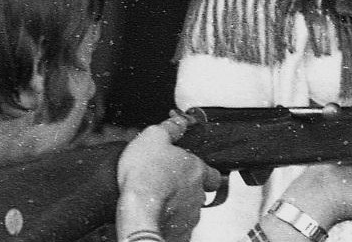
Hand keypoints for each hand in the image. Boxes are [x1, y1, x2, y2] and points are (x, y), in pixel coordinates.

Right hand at [115, 113, 221, 241]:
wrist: (139, 213)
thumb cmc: (145, 177)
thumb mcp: (154, 138)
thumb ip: (171, 128)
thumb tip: (180, 121)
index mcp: (197, 170)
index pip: (213, 173)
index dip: (204, 171)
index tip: (192, 170)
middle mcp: (197, 194)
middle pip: (199, 192)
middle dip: (186, 188)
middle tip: (167, 184)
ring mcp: (190, 215)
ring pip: (188, 209)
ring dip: (177, 205)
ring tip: (158, 200)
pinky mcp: (180, 232)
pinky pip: (177, 226)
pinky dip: (169, 221)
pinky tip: (156, 215)